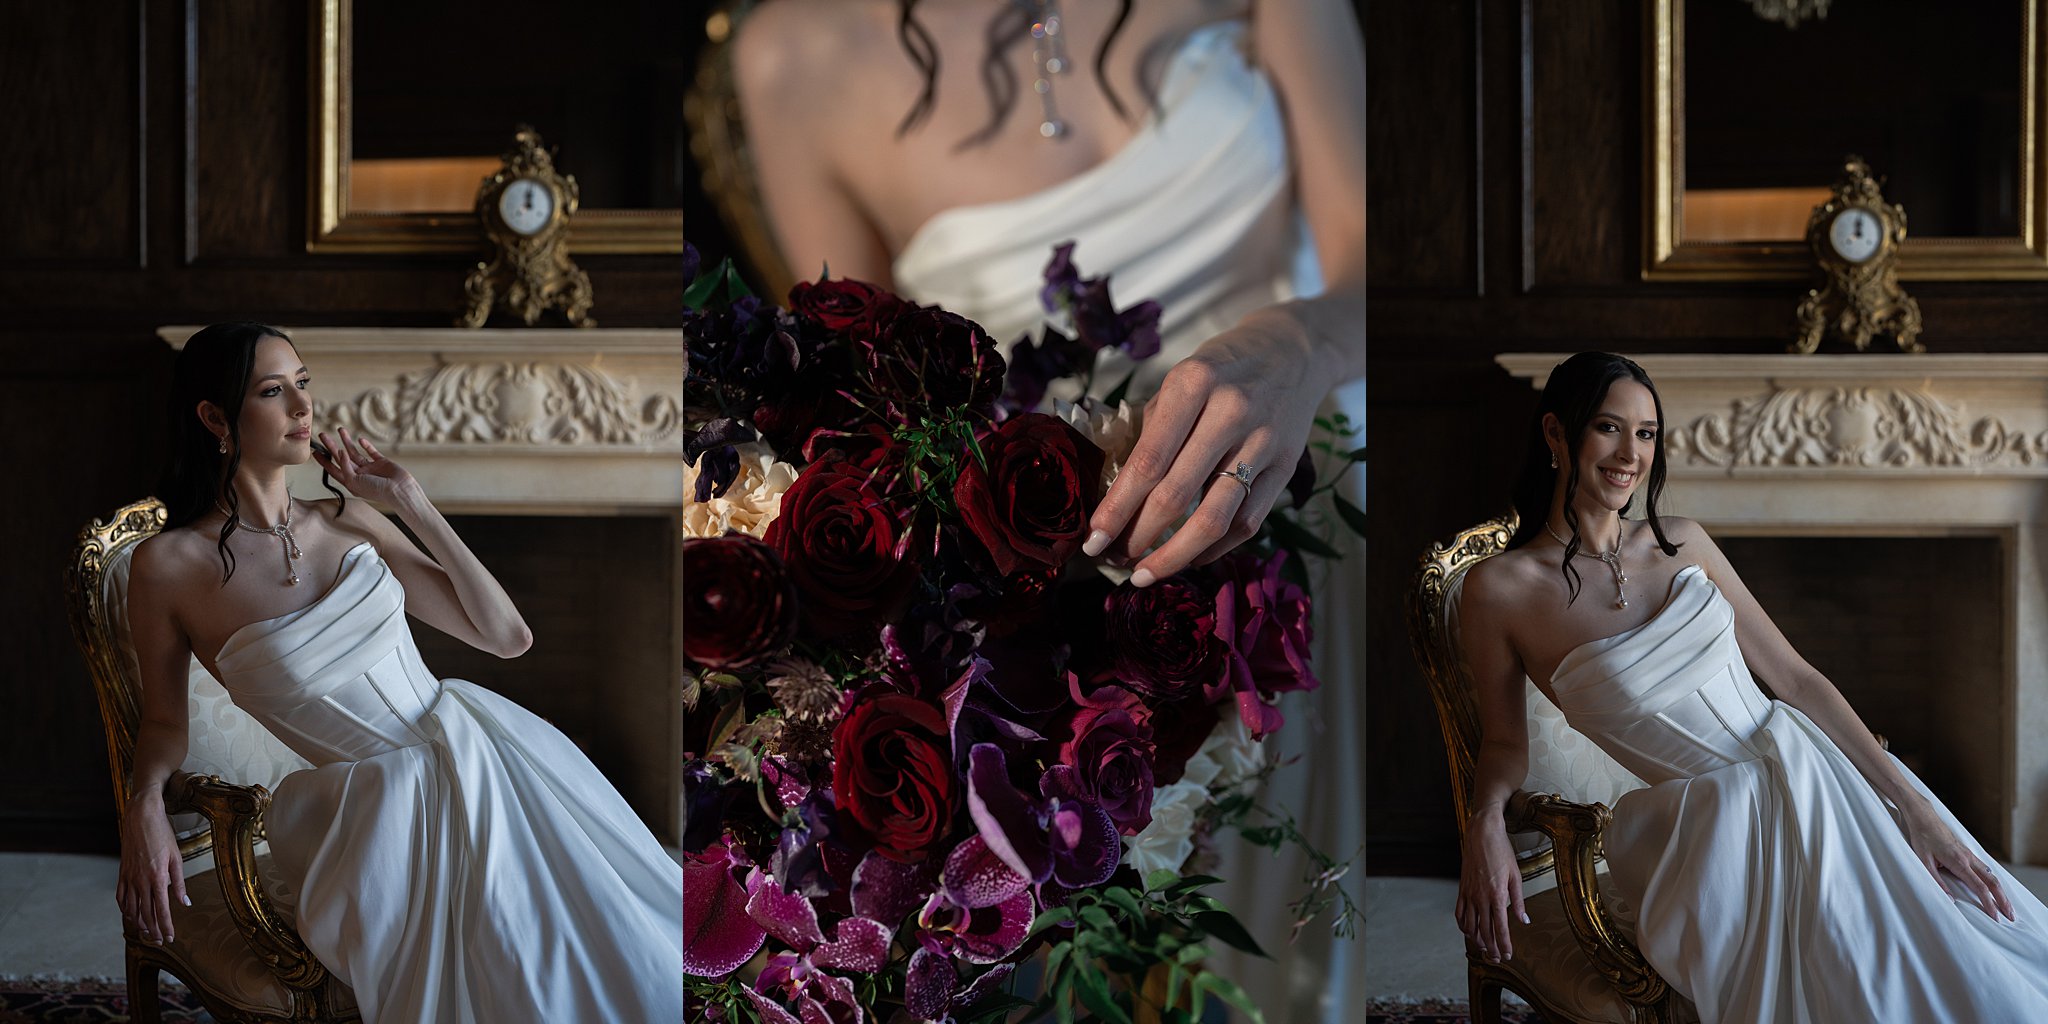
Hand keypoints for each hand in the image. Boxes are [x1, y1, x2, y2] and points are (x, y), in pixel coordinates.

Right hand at [116, 796, 187, 944]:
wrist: (141, 818)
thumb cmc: (162, 835)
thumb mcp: (177, 858)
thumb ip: (179, 883)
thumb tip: (185, 903)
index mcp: (157, 878)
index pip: (162, 909)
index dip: (166, 926)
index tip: (170, 938)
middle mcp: (141, 881)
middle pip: (146, 913)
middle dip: (153, 930)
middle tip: (160, 941)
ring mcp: (129, 878)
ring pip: (132, 908)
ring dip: (139, 923)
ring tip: (146, 934)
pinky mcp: (122, 874)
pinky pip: (121, 897)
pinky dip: (125, 910)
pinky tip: (131, 916)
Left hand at [315, 428, 418, 506]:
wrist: (399, 490)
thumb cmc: (377, 491)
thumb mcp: (354, 481)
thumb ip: (345, 466)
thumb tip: (340, 452)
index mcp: (351, 482)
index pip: (333, 469)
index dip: (324, 461)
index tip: (315, 452)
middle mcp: (359, 474)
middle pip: (341, 458)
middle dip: (331, 447)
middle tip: (322, 435)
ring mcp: (370, 468)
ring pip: (355, 452)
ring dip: (347, 441)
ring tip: (340, 429)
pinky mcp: (382, 462)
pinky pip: (371, 452)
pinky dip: (366, 445)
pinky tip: (360, 439)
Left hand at [1081, 311, 1344, 584]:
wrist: (1293, 350)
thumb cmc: (1221, 368)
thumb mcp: (1180, 379)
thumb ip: (1152, 430)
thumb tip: (1116, 496)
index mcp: (1192, 384)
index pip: (1146, 462)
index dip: (1116, 508)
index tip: (1093, 539)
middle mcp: (1230, 411)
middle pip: (1176, 495)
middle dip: (1138, 537)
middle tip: (1114, 561)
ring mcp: (1263, 441)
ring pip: (1215, 519)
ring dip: (1174, 556)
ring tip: (1145, 573)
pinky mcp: (1287, 466)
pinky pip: (1247, 522)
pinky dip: (1215, 548)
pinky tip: (1190, 557)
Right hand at [1456, 815, 1527, 962]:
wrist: (1482, 834)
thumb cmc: (1502, 852)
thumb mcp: (1516, 876)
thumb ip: (1518, 901)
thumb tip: (1524, 920)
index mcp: (1497, 895)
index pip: (1500, 927)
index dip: (1504, 944)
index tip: (1508, 955)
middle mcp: (1481, 897)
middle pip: (1485, 930)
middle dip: (1492, 948)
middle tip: (1497, 958)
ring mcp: (1469, 894)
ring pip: (1470, 925)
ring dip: (1477, 940)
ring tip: (1485, 949)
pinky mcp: (1462, 889)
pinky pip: (1460, 912)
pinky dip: (1463, 926)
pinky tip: (1468, 931)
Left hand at [1901, 800, 2015, 919]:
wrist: (1924, 818)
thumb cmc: (1922, 838)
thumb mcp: (1924, 862)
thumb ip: (1937, 881)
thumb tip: (1950, 900)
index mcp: (1959, 862)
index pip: (1979, 887)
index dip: (1989, 904)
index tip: (1995, 916)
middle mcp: (1969, 859)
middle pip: (1992, 883)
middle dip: (2003, 900)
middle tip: (2010, 916)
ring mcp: (1970, 855)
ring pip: (1991, 875)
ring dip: (2001, 891)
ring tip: (2007, 905)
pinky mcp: (1967, 853)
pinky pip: (1985, 869)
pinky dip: (1994, 881)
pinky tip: (1995, 888)